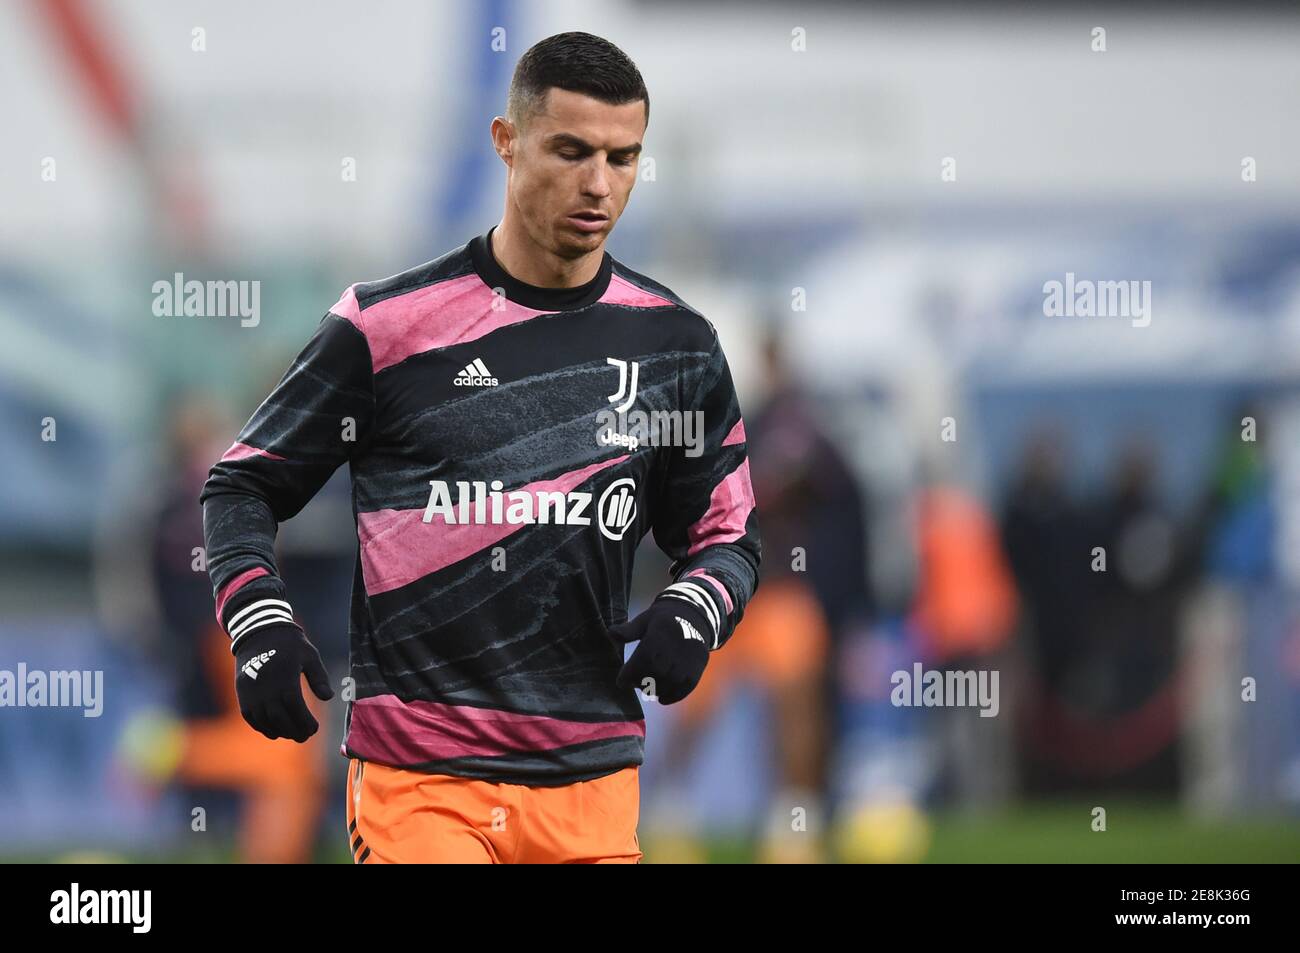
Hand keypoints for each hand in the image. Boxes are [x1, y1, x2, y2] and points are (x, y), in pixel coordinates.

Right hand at [233, 624, 334, 741]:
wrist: (259, 632)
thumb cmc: (290, 644)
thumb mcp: (310, 656)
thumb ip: (319, 678)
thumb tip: (328, 697)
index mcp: (285, 679)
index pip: (296, 709)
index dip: (305, 722)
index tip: (315, 729)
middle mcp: (266, 689)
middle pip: (280, 719)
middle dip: (294, 731)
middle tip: (305, 736)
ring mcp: (251, 692)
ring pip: (264, 721)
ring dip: (279, 731)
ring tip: (292, 734)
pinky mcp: (242, 693)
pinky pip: (250, 717)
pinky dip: (262, 727)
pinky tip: (274, 730)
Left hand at [607, 598, 711, 703]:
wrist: (695, 618)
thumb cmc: (664, 620)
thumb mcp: (646, 619)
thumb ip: (629, 630)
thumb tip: (610, 633)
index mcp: (659, 636)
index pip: (641, 661)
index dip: (629, 674)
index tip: (621, 681)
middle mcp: (674, 652)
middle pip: (652, 676)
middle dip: (639, 682)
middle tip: (634, 682)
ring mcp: (686, 663)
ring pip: (666, 686)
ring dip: (653, 690)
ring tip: (648, 685)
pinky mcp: (695, 672)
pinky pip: (682, 691)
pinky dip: (670, 697)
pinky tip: (661, 696)